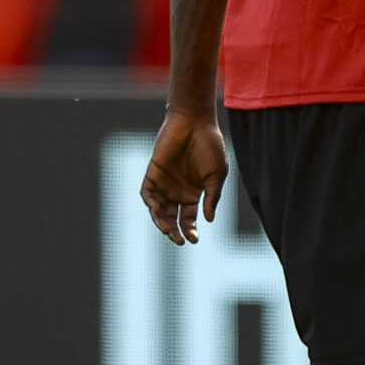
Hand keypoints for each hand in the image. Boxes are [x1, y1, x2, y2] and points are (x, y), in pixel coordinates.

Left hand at [140, 110, 227, 244]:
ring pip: (158, 210)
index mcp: (193, 193)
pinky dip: (150, 203)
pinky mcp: (154, 172)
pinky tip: (158, 210)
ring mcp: (164, 182)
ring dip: (161, 222)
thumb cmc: (210, 146)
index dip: (190, 231)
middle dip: (174, 232)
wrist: (195, 122)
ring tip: (167, 230)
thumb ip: (212, 197)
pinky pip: (148, 192)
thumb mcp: (216, 175)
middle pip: (171, 218)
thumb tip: (208, 219)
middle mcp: (177, 191)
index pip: (188, 219)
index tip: (194, 239)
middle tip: (178, 241)